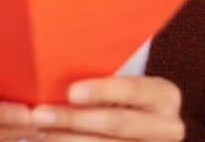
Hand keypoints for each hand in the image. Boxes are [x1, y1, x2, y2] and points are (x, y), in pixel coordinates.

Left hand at [30, 76, 184, 140]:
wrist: (139, 127)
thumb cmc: (120, 97)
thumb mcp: (121, 86)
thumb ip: (100, 77)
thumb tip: (52, 70)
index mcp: (165, 96)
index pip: (134, 90)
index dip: (102, 90)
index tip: (70, 92)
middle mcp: (168, 127)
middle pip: (117, 123)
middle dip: (74, 120)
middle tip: (39, 115)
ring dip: (66, 140)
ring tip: (36, 131)